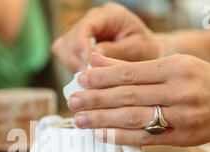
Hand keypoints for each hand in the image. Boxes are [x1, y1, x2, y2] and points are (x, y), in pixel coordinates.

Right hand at [52, 3, 167, 71]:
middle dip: (75, 60)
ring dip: (71, 64)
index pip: (85, 27)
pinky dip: (71, 67)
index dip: (81, 47)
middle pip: (69, 38)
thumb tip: (90, 58)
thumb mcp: (137, 50)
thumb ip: (114, 52)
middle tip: (87, 78)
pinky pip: (64, 55)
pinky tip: (85, 75)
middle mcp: (92, 20)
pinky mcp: (77, 44)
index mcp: (109, 15)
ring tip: (87, 78)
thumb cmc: (146, 49)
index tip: (85, 66)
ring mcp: (83, 31)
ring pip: (62, 47)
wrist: (147, 52)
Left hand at [68, 53, 209, 146]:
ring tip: (80, 120)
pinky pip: (147, 138)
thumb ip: (133, 65)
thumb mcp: (173, 64)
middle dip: (97, 99)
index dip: (102, 77)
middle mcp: (180, 91)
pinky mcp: (183, 138)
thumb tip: (96, 60)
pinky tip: (102, 135)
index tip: (80, 80)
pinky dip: (121, 137)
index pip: (130, 73)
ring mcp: (183, 116)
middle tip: (73, 102)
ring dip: (103, 120)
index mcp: (176, 67)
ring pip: (135, 117)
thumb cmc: (201, 80)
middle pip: (129, 95)